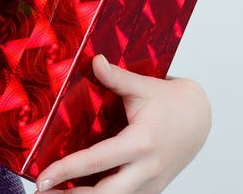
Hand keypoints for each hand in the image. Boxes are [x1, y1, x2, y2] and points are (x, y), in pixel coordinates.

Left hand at [35, 54, 210, 192]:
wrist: (199, 118)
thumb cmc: (170, 102)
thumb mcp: (143, 86)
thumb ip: (116, 77)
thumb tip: (94, 61)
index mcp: (141, 143)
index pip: (97, 161)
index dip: (67, 170)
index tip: (43, 177)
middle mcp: (146, 169)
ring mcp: (150, 183)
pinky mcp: (151, 189)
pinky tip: (80, 192)